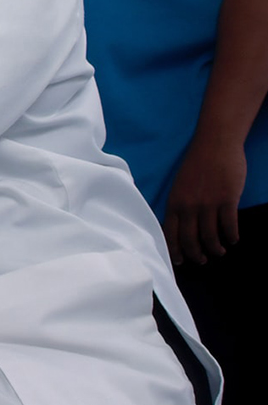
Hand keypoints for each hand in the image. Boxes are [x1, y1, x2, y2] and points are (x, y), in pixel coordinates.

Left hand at [163, 135, 245, 264]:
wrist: (215, 143)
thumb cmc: (197, 163)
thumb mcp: (180, 184)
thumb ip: (180, 204)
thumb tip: (182, 225)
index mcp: (174, 201)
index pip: (170, 233)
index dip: (175, 250)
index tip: (180, 261)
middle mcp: (188, 205)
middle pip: (189, 240)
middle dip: (196, 255)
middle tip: (202, 260)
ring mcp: (208, 203)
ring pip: (210, 237)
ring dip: (215, 248)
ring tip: (220, 251)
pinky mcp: (227, 200)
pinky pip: (229, 227)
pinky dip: (232, 237)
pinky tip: (233, 239)